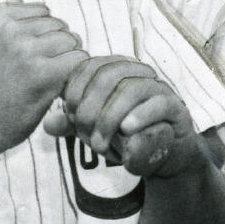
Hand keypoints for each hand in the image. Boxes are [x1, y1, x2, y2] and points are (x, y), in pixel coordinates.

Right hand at [0, 2, 87, 155]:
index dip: (45, 33)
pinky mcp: (42, 74)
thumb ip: (5, 19)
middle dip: (60, 46)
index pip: (43, 11)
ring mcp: (26, 51)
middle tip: (45, 69)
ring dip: (69, 59)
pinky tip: (60, 85)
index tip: (33, 53)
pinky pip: (78, 60)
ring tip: (52, 77)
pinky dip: (75, 73)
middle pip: (60, 25)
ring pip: (72, 41)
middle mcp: (11, 31)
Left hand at [49, 55, 206, 179]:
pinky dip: (141, 115)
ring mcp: (159, 89)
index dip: (76, 88)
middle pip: (109, 76)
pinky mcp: (176, 108)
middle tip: (83, 135)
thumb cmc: (128, 138)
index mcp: (117, 72)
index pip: (91, 66)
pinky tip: (126, 130)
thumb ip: (73, 124)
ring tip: (100, 143)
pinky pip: (159, 104)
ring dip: (111, 117)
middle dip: (90, 106)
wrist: (164, 157)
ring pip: (132, 89)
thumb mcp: (95, 131)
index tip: (69, 114)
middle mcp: (138, 75)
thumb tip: (48, 124)